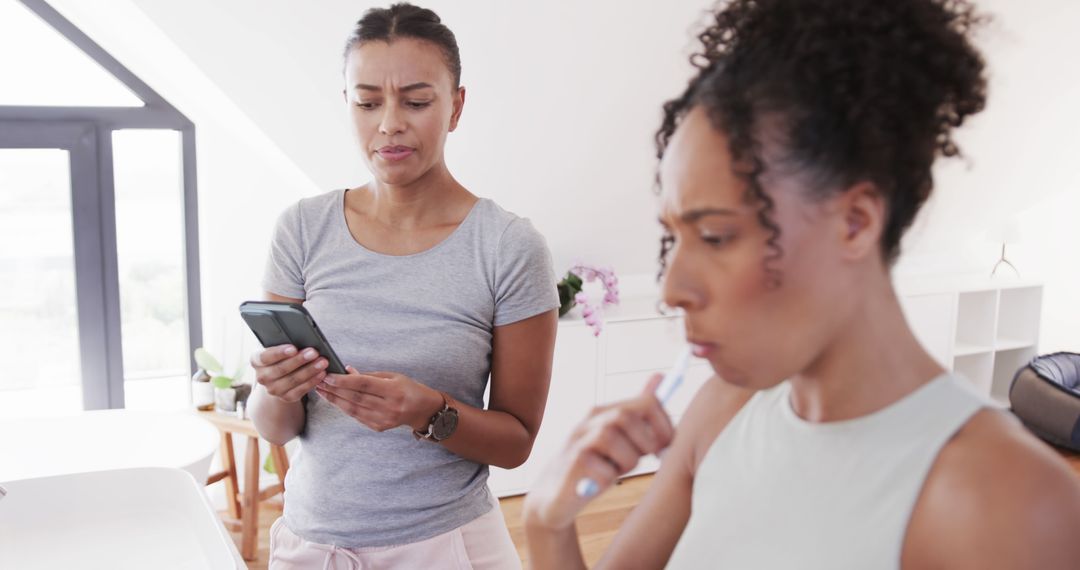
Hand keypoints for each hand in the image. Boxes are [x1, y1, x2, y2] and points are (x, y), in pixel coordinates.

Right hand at [251, 345, 329, 402]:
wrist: (279, 378)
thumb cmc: (281, 357)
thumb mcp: (278, 349)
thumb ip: (285, 344)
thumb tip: (303, 340)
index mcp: (256, 361)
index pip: (265, 357)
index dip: (279, 353)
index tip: (293, 348)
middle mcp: (262, 377)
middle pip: (281, 369)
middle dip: (300, 360)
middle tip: (314, 352)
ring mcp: (273, 389)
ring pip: (293, 380)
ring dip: (310, 370)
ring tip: (322, 362)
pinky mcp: (286, 398)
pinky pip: (300, 390)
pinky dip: (312, 381)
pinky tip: (322, 374)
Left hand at [316, 367, 443, 431]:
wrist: (423, 410)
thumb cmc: (409, 388)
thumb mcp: (393, 376)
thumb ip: (369, 375)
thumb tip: (346, 371)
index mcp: (394, 391)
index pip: (364, 385)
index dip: (344, 381)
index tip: (328, 376)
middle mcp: (389, 407)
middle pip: (355, 398)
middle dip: (334, 390)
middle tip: (319, 381)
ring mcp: (384, 419)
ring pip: (353, 409)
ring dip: (335, 400)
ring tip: (322, 391)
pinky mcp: (379, 427)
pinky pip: (357, 416)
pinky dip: (344, 408)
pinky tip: (335, 400)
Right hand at [524, 375, 674, 529]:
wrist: (556, 495)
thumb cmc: (595, 466)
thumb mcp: (620, 438)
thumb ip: (639, 413)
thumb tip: (660, 376)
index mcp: (605, 412)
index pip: (647, 402)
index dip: (664, 425)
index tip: (666, 446)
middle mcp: (590, 421)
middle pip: (627, 417)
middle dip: (645, 442)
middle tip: (645, 460)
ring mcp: (579, 440)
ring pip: (613, 438)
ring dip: (626, 461)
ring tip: (618, 470)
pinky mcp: (573, 464)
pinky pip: (603, 469)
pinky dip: (609, 478)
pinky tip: (600, 481)